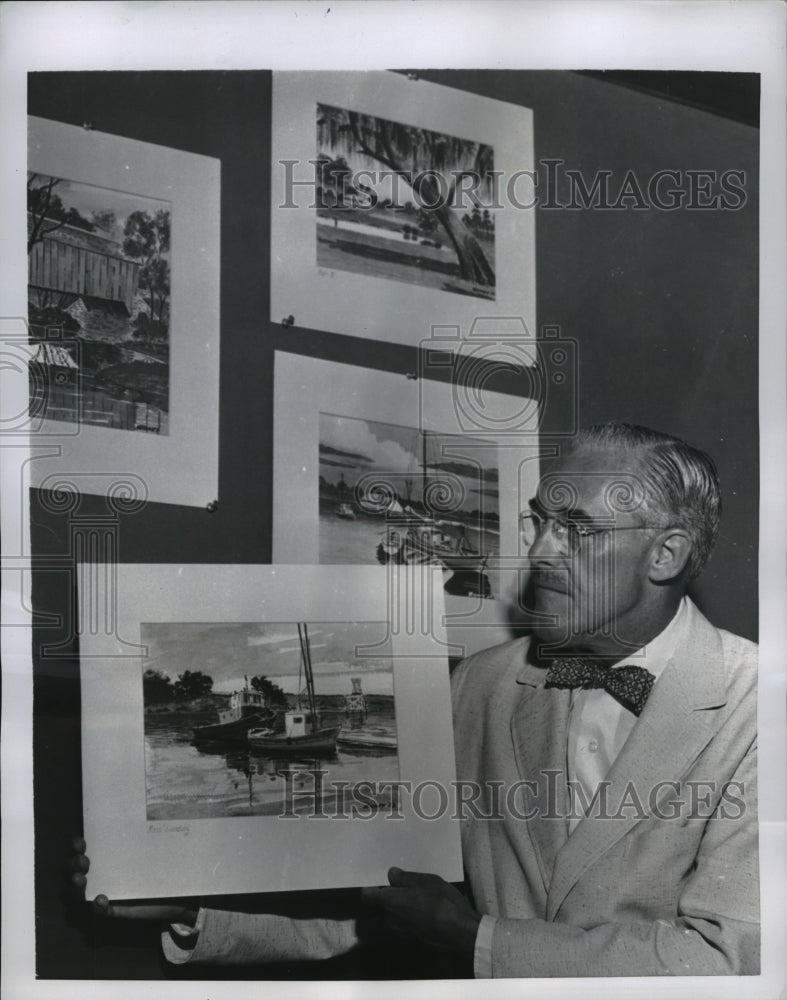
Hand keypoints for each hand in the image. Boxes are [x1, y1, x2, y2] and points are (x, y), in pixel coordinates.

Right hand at [69, 837, 198, 924]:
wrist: (178, 894)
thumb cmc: (164, 865)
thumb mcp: (157, 846)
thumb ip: (153, 831)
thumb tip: (159, 805)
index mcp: (109, 857)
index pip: (85, 851)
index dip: (77, 847)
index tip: (80, 841)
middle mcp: (104, 874)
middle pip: (77, 870)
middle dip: (75, 864)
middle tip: (84, 860)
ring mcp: (107, 893)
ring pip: (80, 892)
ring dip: (76, 885)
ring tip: (81, 880)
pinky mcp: (116, 912)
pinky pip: (101, 913)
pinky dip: (98, 907)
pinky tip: (101, 900)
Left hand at [361, 867, 481, 954]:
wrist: (459, 932)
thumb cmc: (440, 901)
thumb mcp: (425, 881)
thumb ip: (405, 878)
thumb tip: (391, 874)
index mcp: (389, 902)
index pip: (367, 897)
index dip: (370, 887)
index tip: (376, 879)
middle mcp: (391, 920)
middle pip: (379, 908)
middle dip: (384, 897)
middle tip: (396, 884)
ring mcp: (402, 932)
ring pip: (392, 917)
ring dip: (397, 907)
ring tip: (410, 895)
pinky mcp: (414, 939)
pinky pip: (404, 924)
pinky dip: (407, 916)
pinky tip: (421, 908)